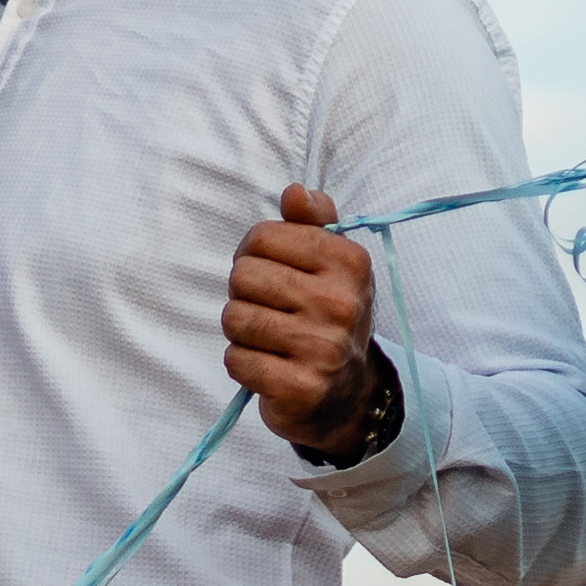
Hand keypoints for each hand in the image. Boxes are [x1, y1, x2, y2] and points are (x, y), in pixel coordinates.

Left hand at [225, 184, 397, 456]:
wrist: (347, 394)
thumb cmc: (328, 318)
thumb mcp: (332, 264)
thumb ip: (313, 221)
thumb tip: (294, 191)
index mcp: (350, 263)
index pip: (262, 236)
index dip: (253, 253)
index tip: (271, 273)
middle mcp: (342, 304)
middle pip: (243, 276)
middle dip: (245, 294)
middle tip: (270, 311)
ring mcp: (324, 349)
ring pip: (235, 318)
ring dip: (241, 331)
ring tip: (269, 339)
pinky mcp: (302, 388)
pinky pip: (237, 360)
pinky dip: (242, 364)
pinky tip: (266, 366)